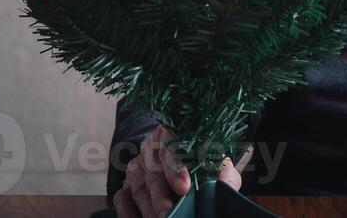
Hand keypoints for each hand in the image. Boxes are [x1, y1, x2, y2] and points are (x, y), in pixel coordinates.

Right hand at [113, 124, 246, 217]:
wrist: (185, 163)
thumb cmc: (200, 161)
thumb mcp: (215, 162)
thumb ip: (222, 172)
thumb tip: (226, 186)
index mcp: (171, 136)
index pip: (170, 148)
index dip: (176, 169)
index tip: (184, 187)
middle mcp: (150, 150)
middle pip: (153, 172)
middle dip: (161, 197)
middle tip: (169, 213)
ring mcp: (137, 168)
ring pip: (138, 187)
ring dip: (147, 208)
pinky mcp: (127, 185)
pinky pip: (121, 197)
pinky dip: (126, 210)